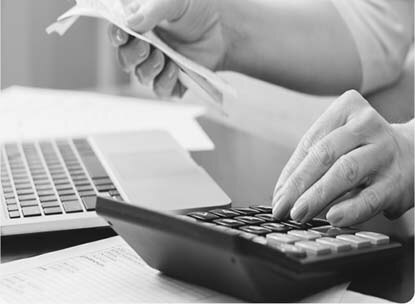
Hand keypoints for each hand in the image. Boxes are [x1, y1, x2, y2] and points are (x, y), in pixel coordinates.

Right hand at [109, 0, 226, 97]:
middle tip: (146, 46)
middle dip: (132, 55)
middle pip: (125, 59)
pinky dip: (165, 81)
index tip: (121, 36)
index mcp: (138, 26)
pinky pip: (161, 90)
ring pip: (141, 76)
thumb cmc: (195, 10)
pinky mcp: (173, 82)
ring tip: (162, 57)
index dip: (116, 37)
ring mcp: (158, 66)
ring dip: (148, 69)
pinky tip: (175, 69)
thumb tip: (131, 23)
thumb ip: (153, 10)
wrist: (223, 28)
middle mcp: (145, 48)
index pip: (118, 34)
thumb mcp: (174, 1)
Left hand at [272, 90, 413, 226]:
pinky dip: (351, 209)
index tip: (278, 195)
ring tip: (299, 214)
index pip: (310, 143)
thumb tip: (282, 194)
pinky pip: (371, 196)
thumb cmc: (364, 149)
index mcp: (346, 109)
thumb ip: (313, 162)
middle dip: (299, 184)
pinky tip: (333, 218)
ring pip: (345, 172)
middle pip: (324, 155)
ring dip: (317, 196)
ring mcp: (384, 150)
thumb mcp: (339, 142)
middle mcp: (366, 125)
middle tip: (281, 208)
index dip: (290, 173)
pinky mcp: (398, 179)